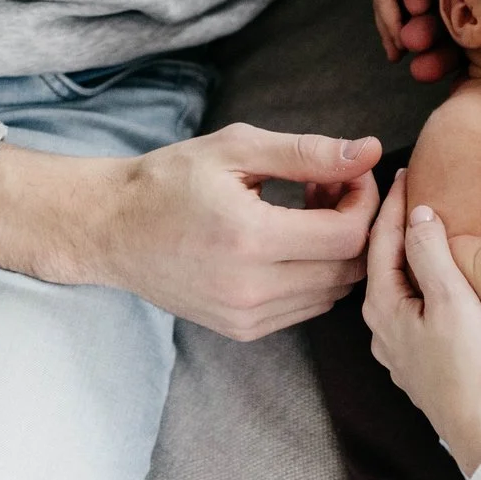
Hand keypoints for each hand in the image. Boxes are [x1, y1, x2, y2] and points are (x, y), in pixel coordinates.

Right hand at [0, 125, 382, 340]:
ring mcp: (246, 316)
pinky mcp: (242, 329)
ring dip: (336, 250)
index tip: (351, 172)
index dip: (364, 200)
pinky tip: (288, 241)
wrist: (111, 230)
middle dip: (354, 222)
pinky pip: (307, 306)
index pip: (347, 235)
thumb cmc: (169, 180)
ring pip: (333, 291)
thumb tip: (368, 152)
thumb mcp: (236, 150)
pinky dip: (314, 274)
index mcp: (250, 239)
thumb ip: (307, 152)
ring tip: (305, 211)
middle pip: (348, 267)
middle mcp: (250, 289)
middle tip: (328, 187)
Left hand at [364, 171, 480, 473]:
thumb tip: (419, 216)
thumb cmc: (472, 369)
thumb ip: (432, 254)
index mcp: (383, 309)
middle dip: (396, 226)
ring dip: (409, 254)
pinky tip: (436, 276)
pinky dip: (421, 281)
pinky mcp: (420, 361)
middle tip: (409, 189)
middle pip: (384, 263)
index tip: (403, 171)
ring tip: (424, 225)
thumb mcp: (454, 301)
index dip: (395, 204)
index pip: (382, 241)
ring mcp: (399, 349)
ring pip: (398, 287)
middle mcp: (382, 329)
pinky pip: (413, 308)